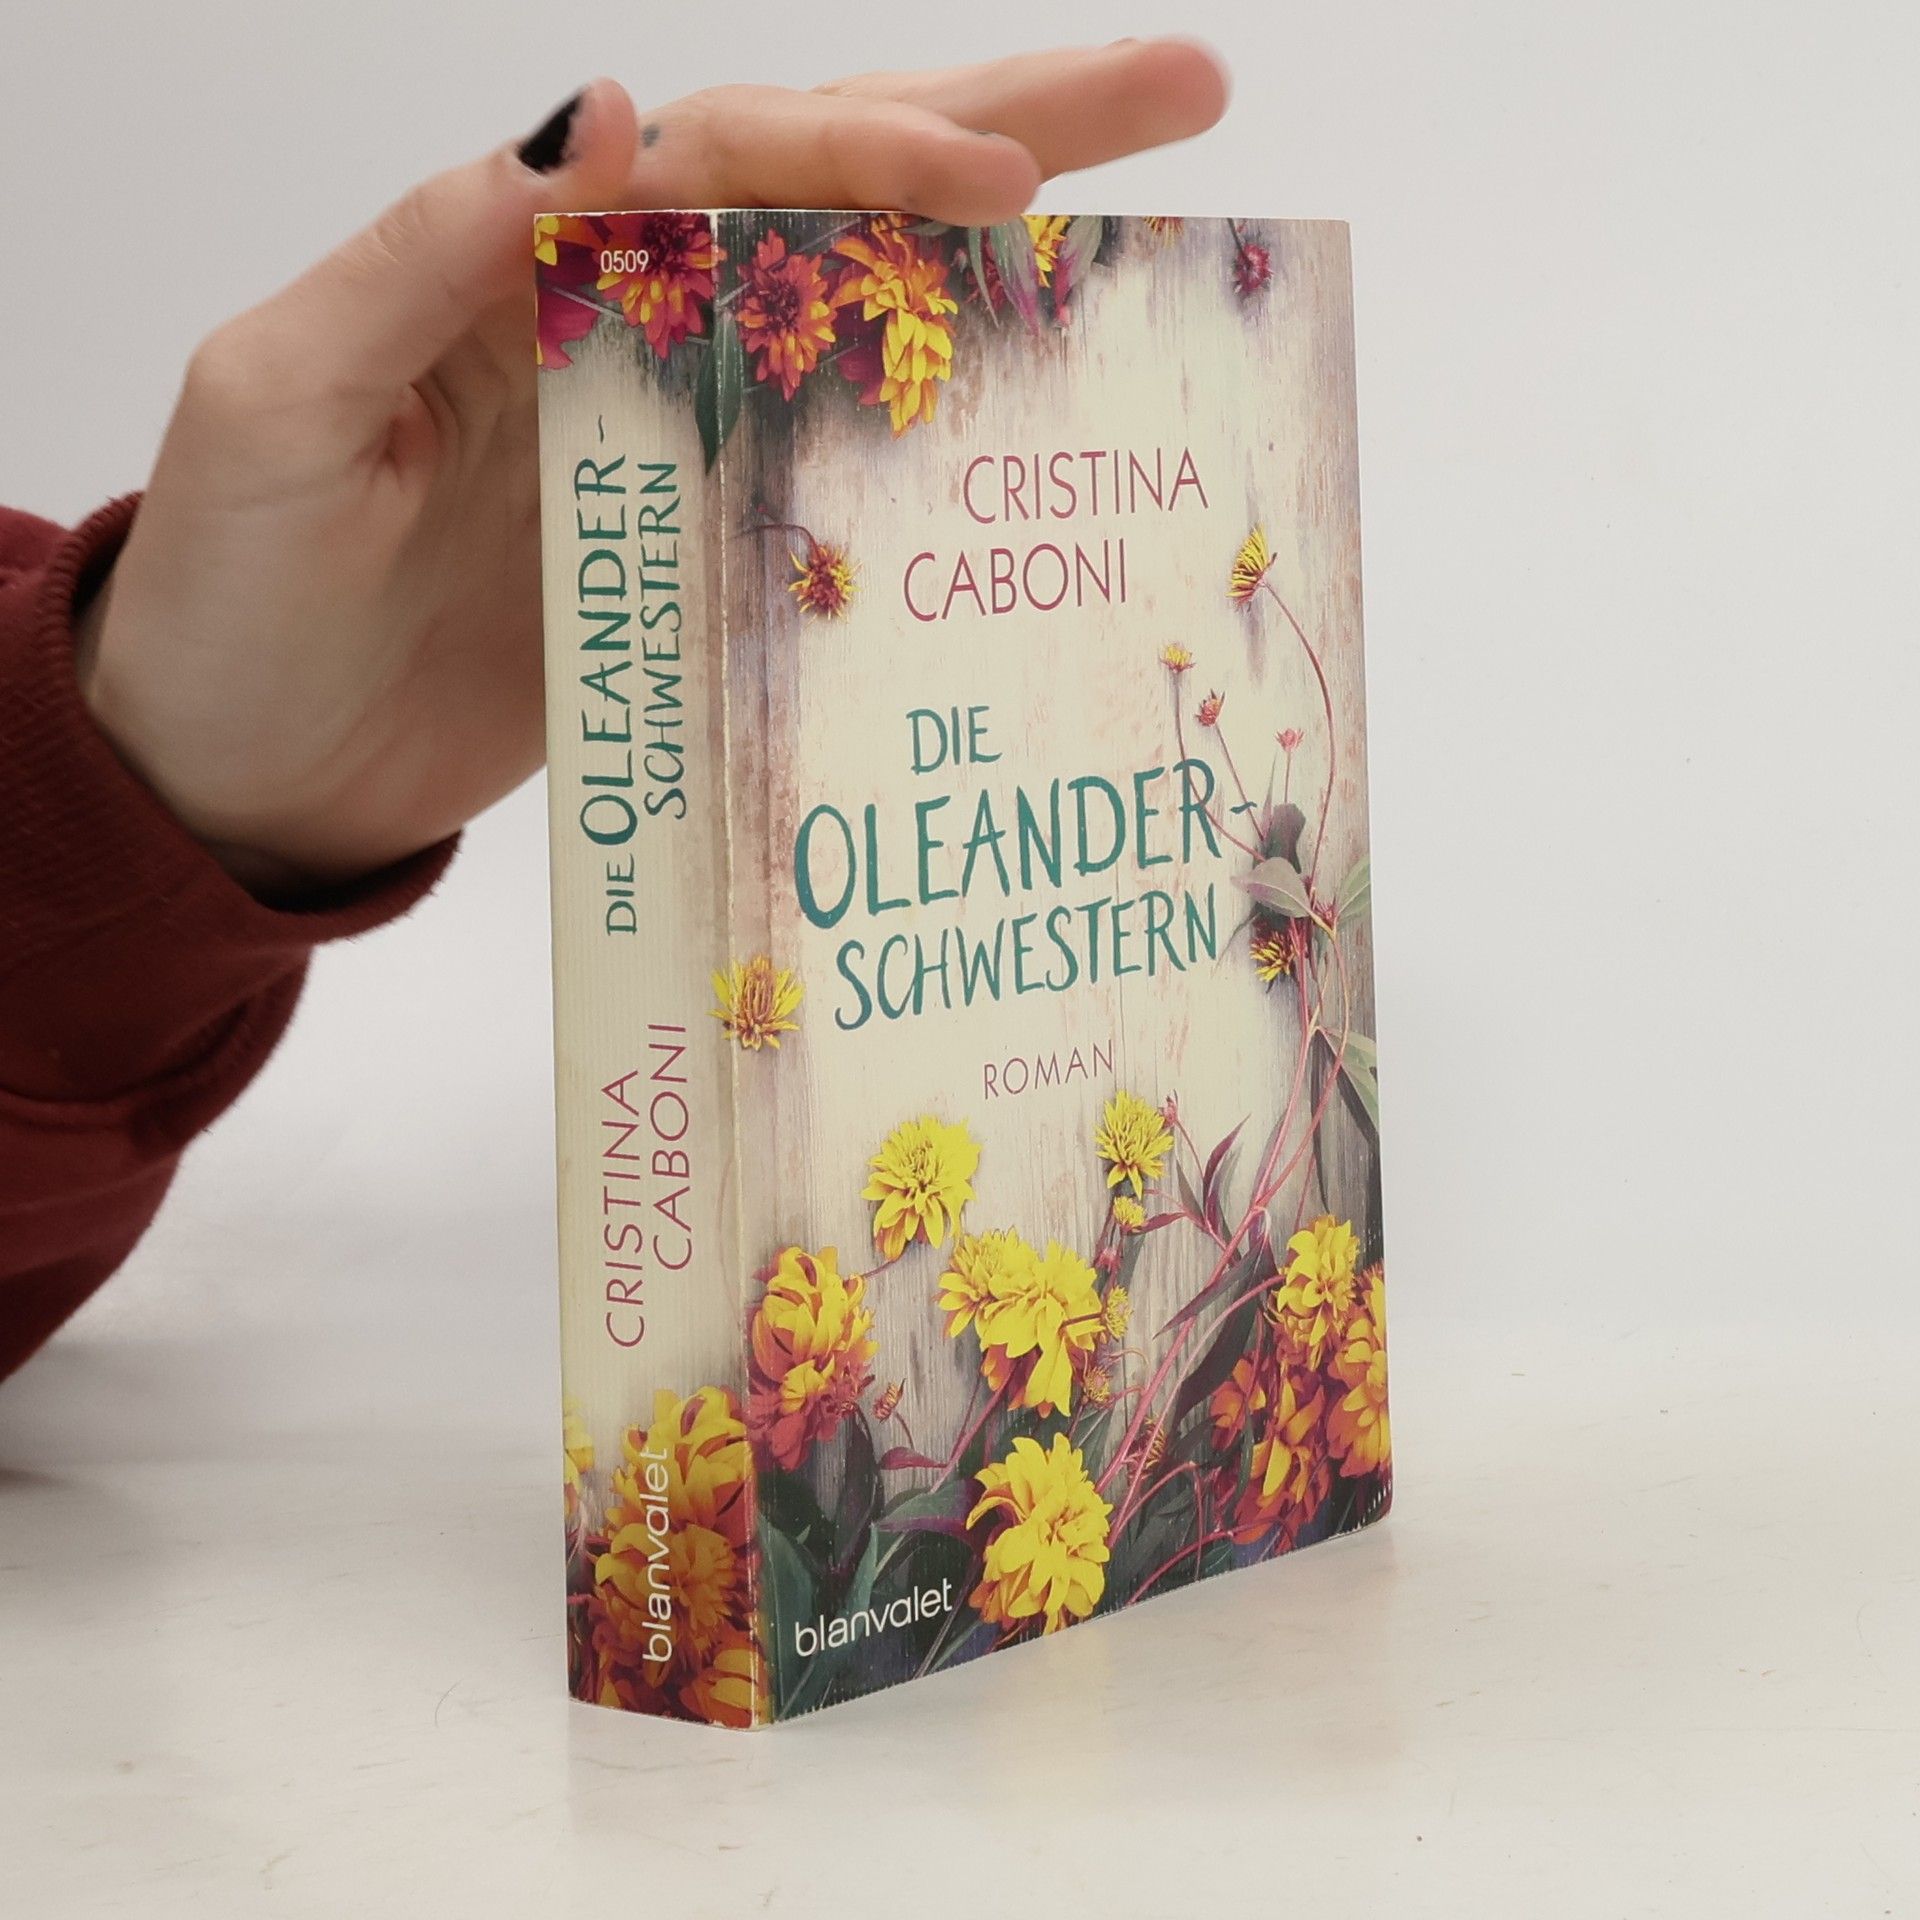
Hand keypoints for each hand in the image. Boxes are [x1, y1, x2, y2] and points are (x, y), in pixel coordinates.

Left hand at [75, 43, 1227, 890]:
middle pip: (837, 196)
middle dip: (1011, 131)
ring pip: (865, 324)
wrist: (247, 768)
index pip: (732, 156)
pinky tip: (1047, 432)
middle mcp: (626, 325)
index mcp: (527, 258)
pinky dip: (946, 448)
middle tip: (1188, 93)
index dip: (873, 154)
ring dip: (1012, 282)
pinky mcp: (700, 550)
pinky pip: (842, 476)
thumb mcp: (285, 397)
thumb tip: (608, 116)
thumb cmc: (233, 587)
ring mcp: (676, 438)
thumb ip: (426, 258)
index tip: (1005, 186)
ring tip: (1164, 238)